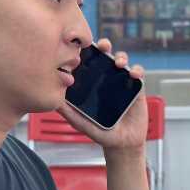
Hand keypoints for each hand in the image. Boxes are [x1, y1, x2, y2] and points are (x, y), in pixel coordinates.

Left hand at [58, 38, 147, 152]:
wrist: (122, 143)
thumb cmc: (100, 132)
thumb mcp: (80, 122)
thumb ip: (68, 111)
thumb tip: (51, 99)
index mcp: (92, 82)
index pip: (88, 61)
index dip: (86, 51)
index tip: (82, 48)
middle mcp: (107, 77)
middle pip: (105, 55)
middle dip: (104, 46)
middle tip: (103, 46)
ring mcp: (122, 80)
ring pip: (122, 60)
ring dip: (121, 57)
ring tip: (119, 63)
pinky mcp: (136, 87)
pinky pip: (138, 73)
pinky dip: (137, 70)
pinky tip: (133, 74)